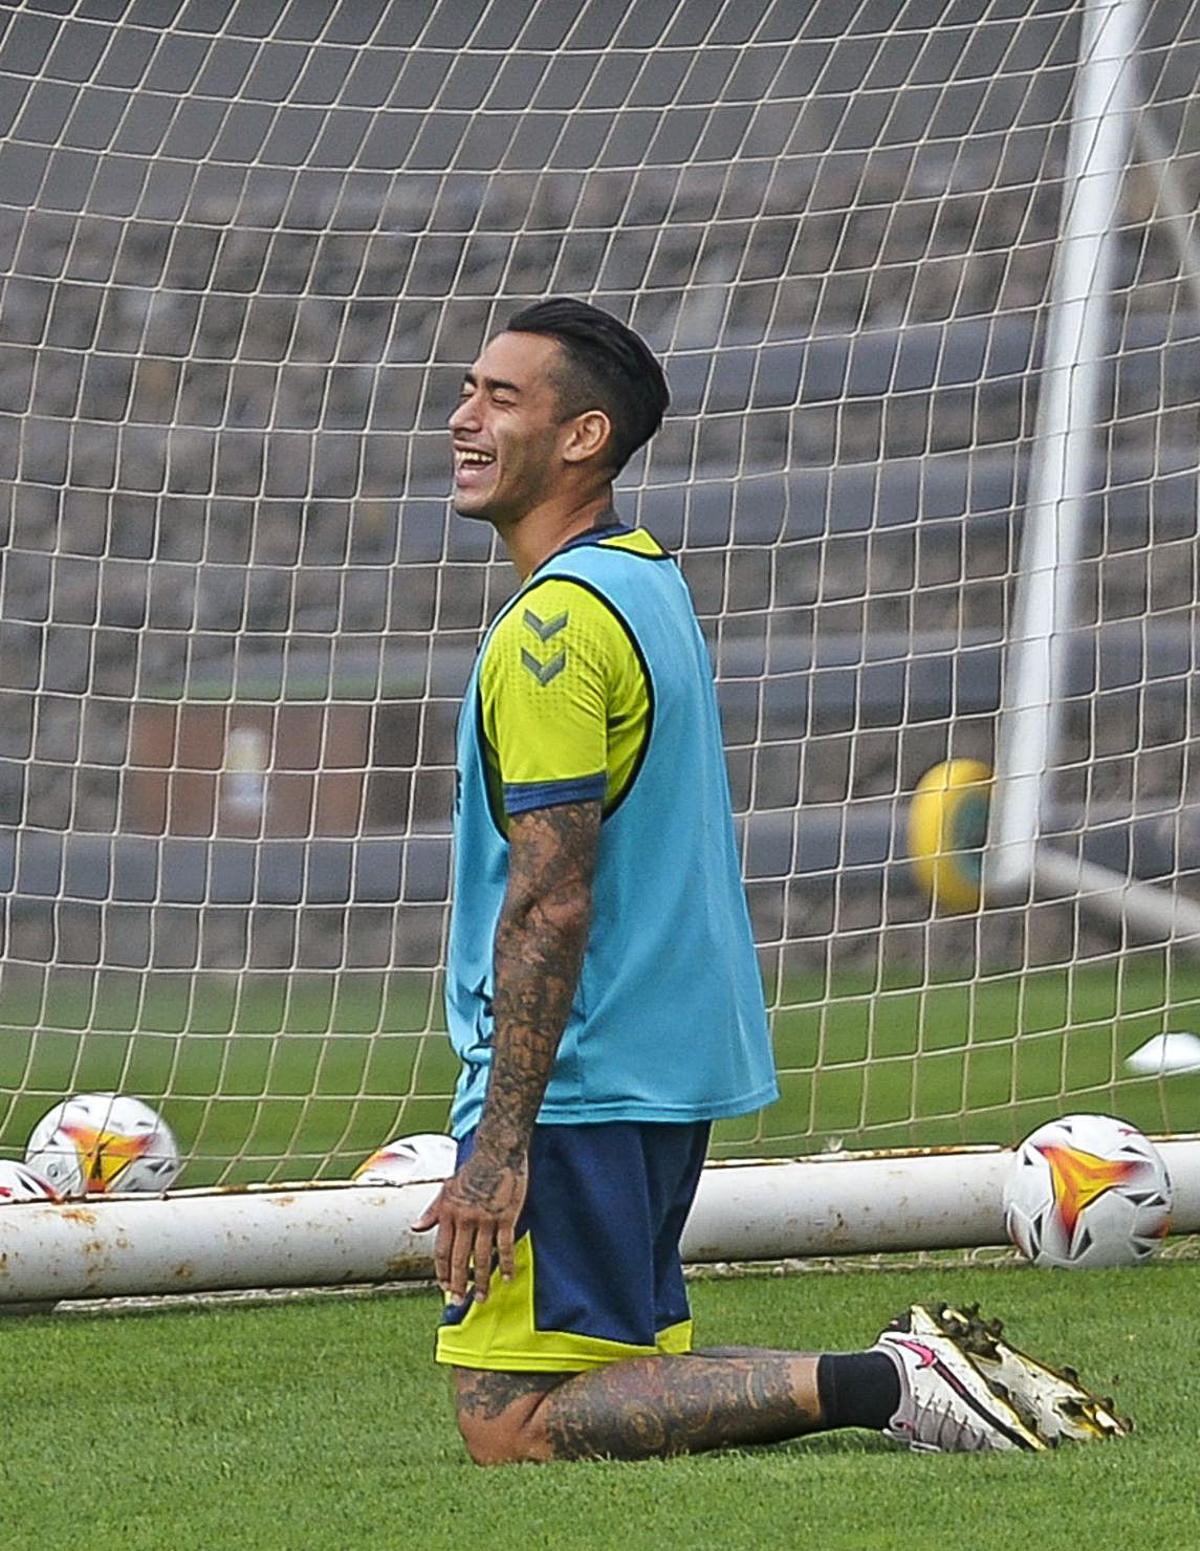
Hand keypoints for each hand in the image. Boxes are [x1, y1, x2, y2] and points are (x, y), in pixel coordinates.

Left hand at [412, 1145, 527, 1303]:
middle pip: (459, 1259)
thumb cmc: (472, 1170)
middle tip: (458, 1301)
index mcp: (448, 1213)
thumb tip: (415, 1228)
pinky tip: (507, 1277)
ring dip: (482, 1281)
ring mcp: (486, 1219)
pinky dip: (506, 1264)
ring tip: (482, 1297)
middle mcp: (464, 1219)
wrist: (497, 1152)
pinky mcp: (506, 1216)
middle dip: (458, 1284)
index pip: (441, 1251)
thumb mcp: (446, 1189)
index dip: (441, 1272)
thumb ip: (432, 1211)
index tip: (443, 1288)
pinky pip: (505, 1246)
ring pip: (482, 1257)